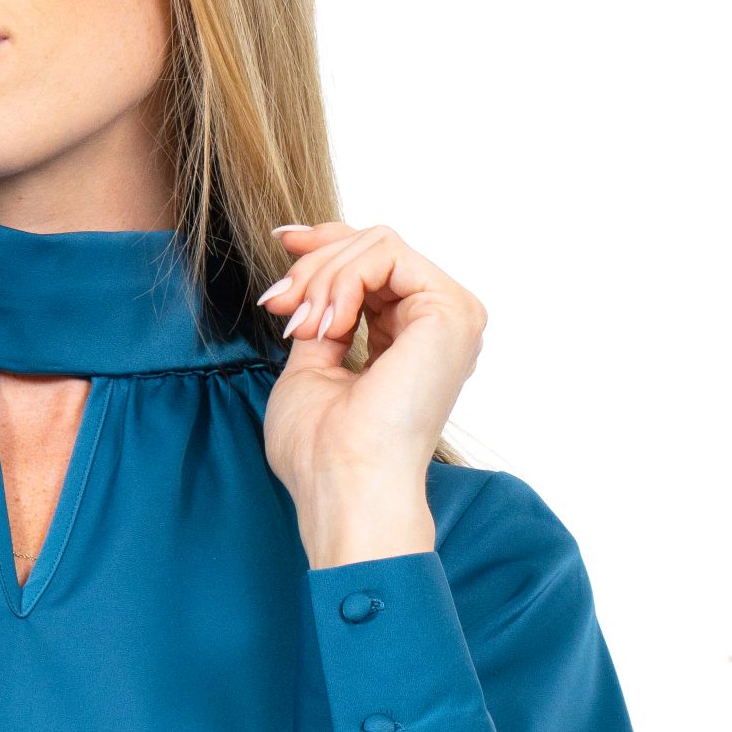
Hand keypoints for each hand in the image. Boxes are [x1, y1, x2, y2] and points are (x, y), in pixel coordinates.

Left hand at [255, 221, 486, 569]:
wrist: (346, 487)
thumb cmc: (324, 452)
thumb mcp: (312, 366)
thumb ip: (322, 319)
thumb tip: (309, 283)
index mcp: (414, 338)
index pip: (376, 264)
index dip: (327, 245)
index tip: (283, 244)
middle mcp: (441, 324)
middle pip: (373, 247)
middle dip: (314, 266)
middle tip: (280, 305)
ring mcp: (451, 315)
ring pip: (377, 244)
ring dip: (323, 277)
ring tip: (303, 325)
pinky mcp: (449, 310)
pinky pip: (386, 253)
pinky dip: (343, 279)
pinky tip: (327, 324)